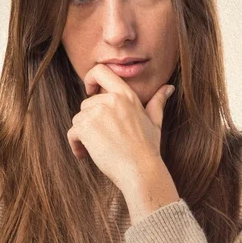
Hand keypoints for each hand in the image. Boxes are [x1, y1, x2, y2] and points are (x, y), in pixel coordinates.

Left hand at [67, 63, 174, 192]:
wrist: (140, 171)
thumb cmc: (148, 148)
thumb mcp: (155, 121)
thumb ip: (158, 101)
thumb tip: (169, 88)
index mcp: (126, 95)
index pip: (101, 71)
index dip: (90, 78)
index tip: (90, 91)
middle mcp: (110, 100)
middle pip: (87, 103)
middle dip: (90, 121)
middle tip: (101, 138)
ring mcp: (97, 113)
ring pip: (79, 119)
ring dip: (83, 134)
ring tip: (95, 149)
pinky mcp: (86, 128)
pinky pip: (72, 133)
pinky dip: (76, 145)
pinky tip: (85, 155)